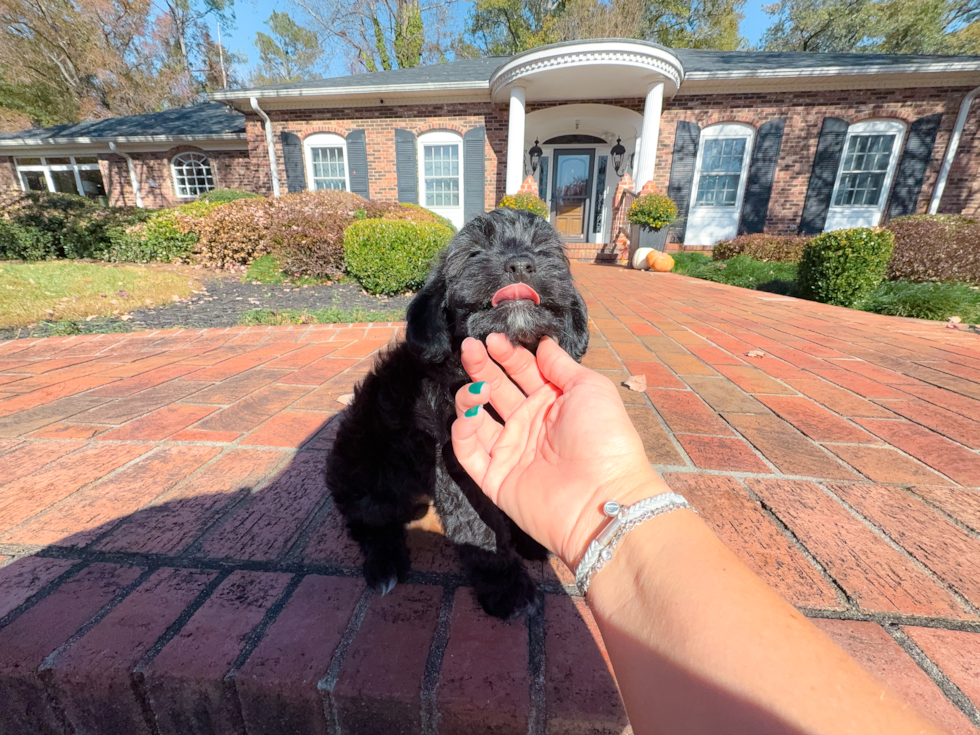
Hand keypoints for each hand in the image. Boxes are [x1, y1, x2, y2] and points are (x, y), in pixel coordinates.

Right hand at [451, 334, 665, 567]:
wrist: (603, 497)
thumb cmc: (604, 438)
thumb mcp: (589, 388)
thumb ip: (561, 365)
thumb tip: (543, 342)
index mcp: (553, 402)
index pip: (522, 371)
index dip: (507, 354)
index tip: (492, 338)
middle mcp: (530, 424)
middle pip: (497, 390)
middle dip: (482, 367)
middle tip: (470, 348)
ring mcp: (511, 451)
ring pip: (477, 419)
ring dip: (470, 397)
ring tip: (475, 387)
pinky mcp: (495, 478)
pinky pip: (468, 451)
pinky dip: (464, 432)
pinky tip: (471, 414)